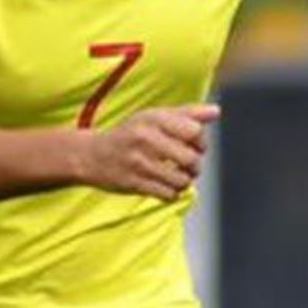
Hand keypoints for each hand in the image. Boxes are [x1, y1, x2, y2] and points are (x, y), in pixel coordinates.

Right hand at [77, 103, 219, 200]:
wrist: (91, 155)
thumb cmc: (130, 134)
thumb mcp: (154, 117)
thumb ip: (187, 113)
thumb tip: (216, 111)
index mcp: (153, 119)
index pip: (194, 131)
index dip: (201, 142)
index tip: (196, 146)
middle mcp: (146, 139)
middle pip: (191, 159)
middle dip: (195, 166)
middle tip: (189, 166)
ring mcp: (139, 162)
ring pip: (182, 180)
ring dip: (184, 182)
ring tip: (177, 177)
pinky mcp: (134, 183)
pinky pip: (168, 195)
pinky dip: (172, 193)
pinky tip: (165, 186)